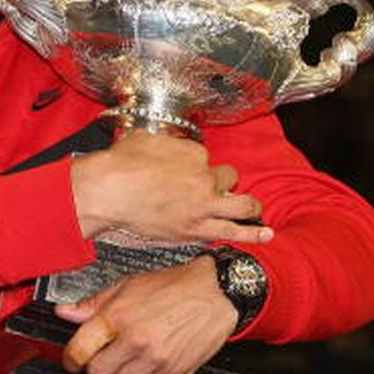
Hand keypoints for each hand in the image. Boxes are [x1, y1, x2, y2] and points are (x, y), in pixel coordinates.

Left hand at [55, 256, 235, 373]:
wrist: (213, 292)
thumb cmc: (172, 286)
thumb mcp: (127, 285)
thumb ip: (94, 303)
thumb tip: (65, 312)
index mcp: (119, 316)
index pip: (80, 348)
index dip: (70, 358)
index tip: (72, 360)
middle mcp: (136, 339)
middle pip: (98, 373)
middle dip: (95, 368)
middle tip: (102, 358)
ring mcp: (156, 358)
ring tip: (128, 360)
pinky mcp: (174, 372)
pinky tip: (145, 368)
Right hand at [69, 130, 271, 243]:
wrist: (107, 191)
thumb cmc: (118, 165)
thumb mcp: (142, 139)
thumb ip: (161, 142)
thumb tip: (160, 144)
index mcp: (193, 153)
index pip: (206, 158)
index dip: (196, 165)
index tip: (186, 170)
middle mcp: (204, 177)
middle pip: (227, 177)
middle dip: (220, 182)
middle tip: (210, 188)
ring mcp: (203, 204)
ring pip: (242, 204)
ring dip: (249, 205)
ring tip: (254, 209)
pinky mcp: (197, 228)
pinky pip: (233, 231)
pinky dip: (252, 234)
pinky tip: (265, 234)